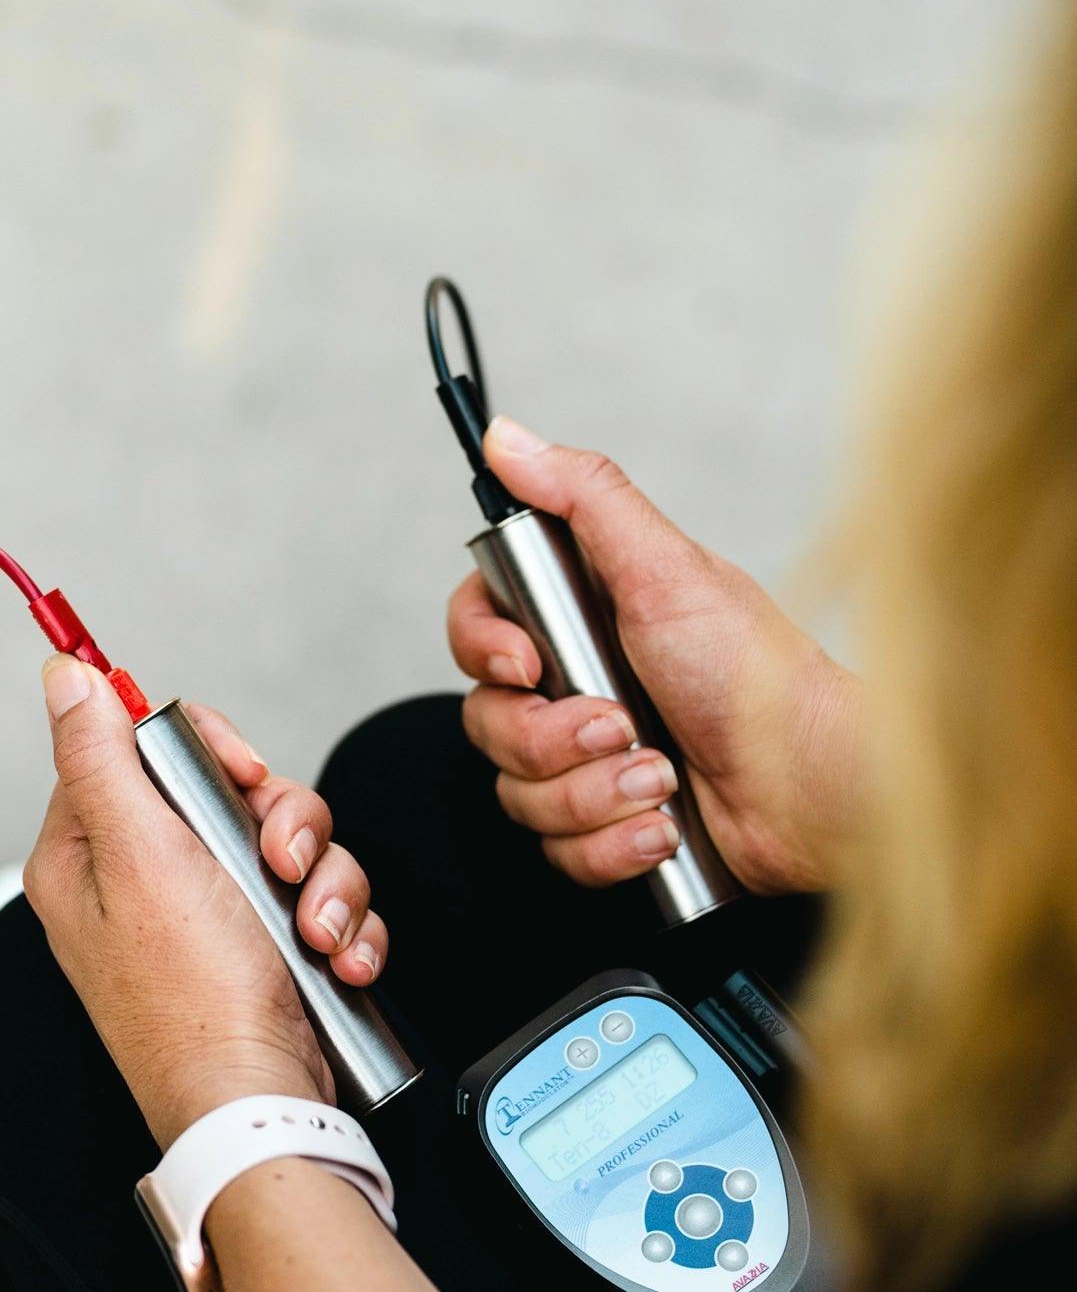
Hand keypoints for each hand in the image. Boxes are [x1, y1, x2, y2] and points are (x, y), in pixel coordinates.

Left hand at [23, 661, 389, 1148]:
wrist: (259, 1103)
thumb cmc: (194, 1000)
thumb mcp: (140, 856)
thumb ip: (101, 758)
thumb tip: (63, 678)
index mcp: (86, 857)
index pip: (136, 750)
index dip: (203, 752)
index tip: (240, 776)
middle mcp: (138, 885)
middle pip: (225, 793)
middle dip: (280, 823)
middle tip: (282, 861)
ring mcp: (202, 922)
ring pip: (282, 844)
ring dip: (321, 880)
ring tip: (317, 931)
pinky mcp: (257, 952)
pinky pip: (311, 900)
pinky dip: (336, 925)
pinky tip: (337, 959)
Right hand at [448, 418, 860, 894]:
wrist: (815, 789)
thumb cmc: (760, 677)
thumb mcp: (666, 569)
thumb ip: (582, 497)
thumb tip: (511, 439)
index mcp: (584, 617)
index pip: (475, 626)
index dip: (485, 650)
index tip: (530, 664)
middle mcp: (581, 686)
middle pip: (487, 719)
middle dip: (554, 737)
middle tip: (624, 722)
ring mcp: (592, 761)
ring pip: (518, 793)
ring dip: (592, 793)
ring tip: (662, 777)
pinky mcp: (611, 825)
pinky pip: (557, 851)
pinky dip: (612, 844)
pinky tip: (663, 825)